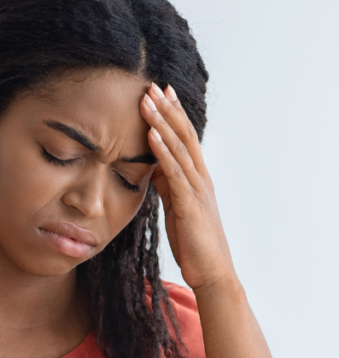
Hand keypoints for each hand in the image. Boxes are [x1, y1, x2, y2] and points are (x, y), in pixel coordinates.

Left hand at [140, 82, 235, 293]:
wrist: (212, 272)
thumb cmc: (194, 243)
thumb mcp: (176, 208)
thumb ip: (168, 186)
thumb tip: (153, 167)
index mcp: (197, 178)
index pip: (185, 138)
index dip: (173, 114)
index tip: (160, 92)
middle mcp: (200, 178)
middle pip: (184, 135)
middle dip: (168, 109)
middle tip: (152, 85)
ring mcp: (197, 189)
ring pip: (178, 148)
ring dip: (161, 122)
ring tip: (146, 100)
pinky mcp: (190, 204)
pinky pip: (174, 172)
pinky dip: (162, 151)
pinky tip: (150, 134)